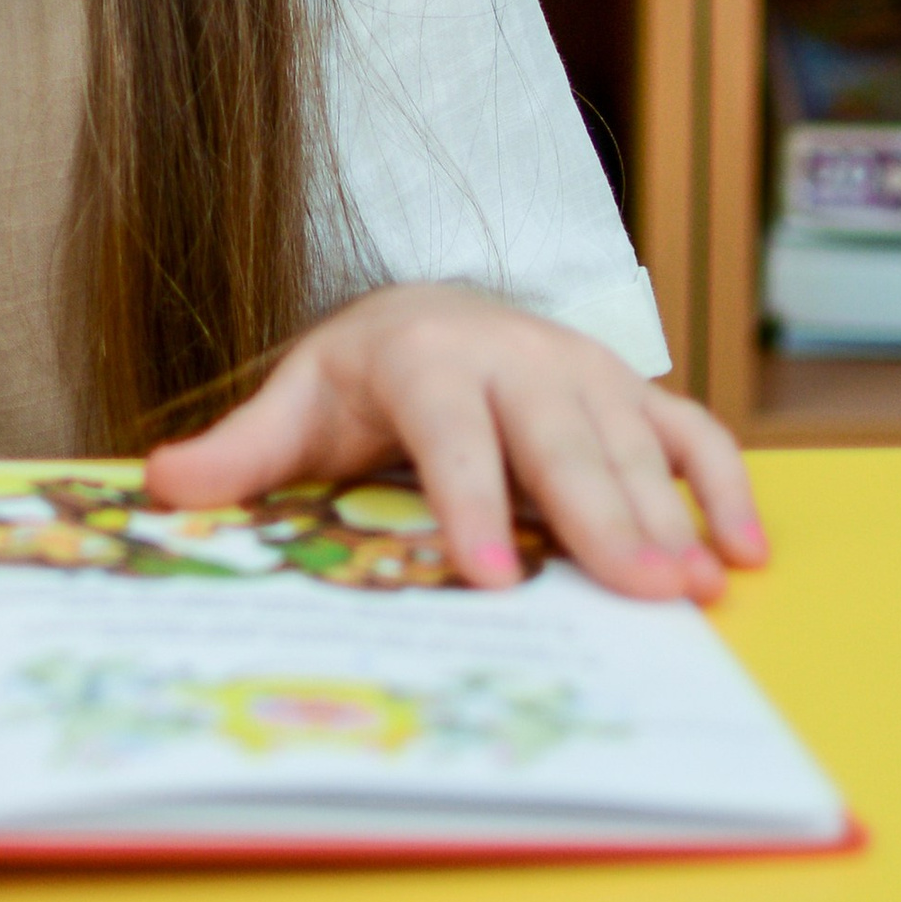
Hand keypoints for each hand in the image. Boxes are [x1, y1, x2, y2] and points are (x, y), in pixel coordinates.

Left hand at [143, 282, 767, 600]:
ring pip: (630, 443)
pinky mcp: (628, 392)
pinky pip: (688, 433)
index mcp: (424, 357)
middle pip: (560, 443)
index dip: (468, 501)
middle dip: (599, 519)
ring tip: (692, 590)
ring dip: (666, 515)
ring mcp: (582, 372)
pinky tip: (742, 551)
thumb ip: (240, 450)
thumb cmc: (360, 376)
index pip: (449, 434)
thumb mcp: (296, 402)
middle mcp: (514, 358)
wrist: (427, 306)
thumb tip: (158, 485)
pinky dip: (723, 485)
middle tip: (637, 595)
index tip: (486, 575)